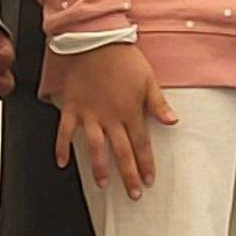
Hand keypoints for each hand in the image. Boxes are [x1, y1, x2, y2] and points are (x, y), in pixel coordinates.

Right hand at [51, 42, 177, 197]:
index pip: (140, 145)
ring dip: (99, 167)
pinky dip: (62, 147)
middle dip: (128, 175)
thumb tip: (173, 121)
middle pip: (121, 152)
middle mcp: (110, 117)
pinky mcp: (72, 108)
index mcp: (130, 112)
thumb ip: (158, 104)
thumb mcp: (148, 80)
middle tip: (133, 193)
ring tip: (103, 184)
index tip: (149, 180)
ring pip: (94, 147)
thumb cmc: (124, 59)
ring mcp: (89, 114)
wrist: (95, 41)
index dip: (145, 164)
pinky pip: (64, 132)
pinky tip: (62, 162)